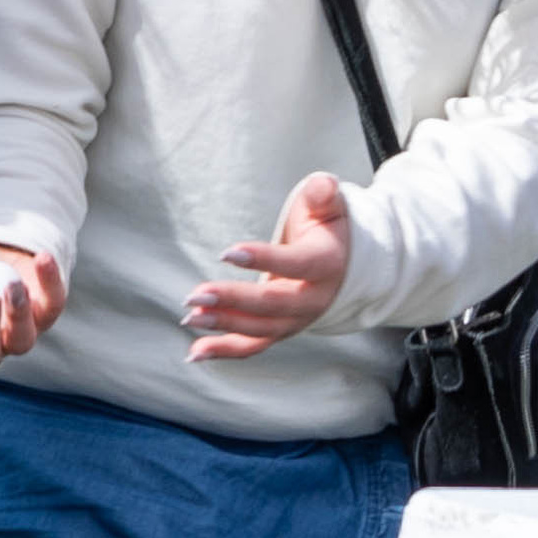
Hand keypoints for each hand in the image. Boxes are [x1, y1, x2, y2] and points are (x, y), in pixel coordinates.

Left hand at [181, 172, 352, 361]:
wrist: (347, 265)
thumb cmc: (328, 227)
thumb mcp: (330, 204)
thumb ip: (324, 193)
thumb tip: (324, 185)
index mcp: (327, 263)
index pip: (295, 265)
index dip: (264, 259)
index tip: (227, 253)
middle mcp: (314, 299)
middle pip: (273, 304)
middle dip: (233, 301)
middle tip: (195, 295)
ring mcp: (298, 320)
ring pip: (261, 330)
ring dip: (224, 325)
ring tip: (190, 317)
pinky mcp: (282, 331)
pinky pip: (254, 345)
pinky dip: (225, 351)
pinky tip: (195, 352)